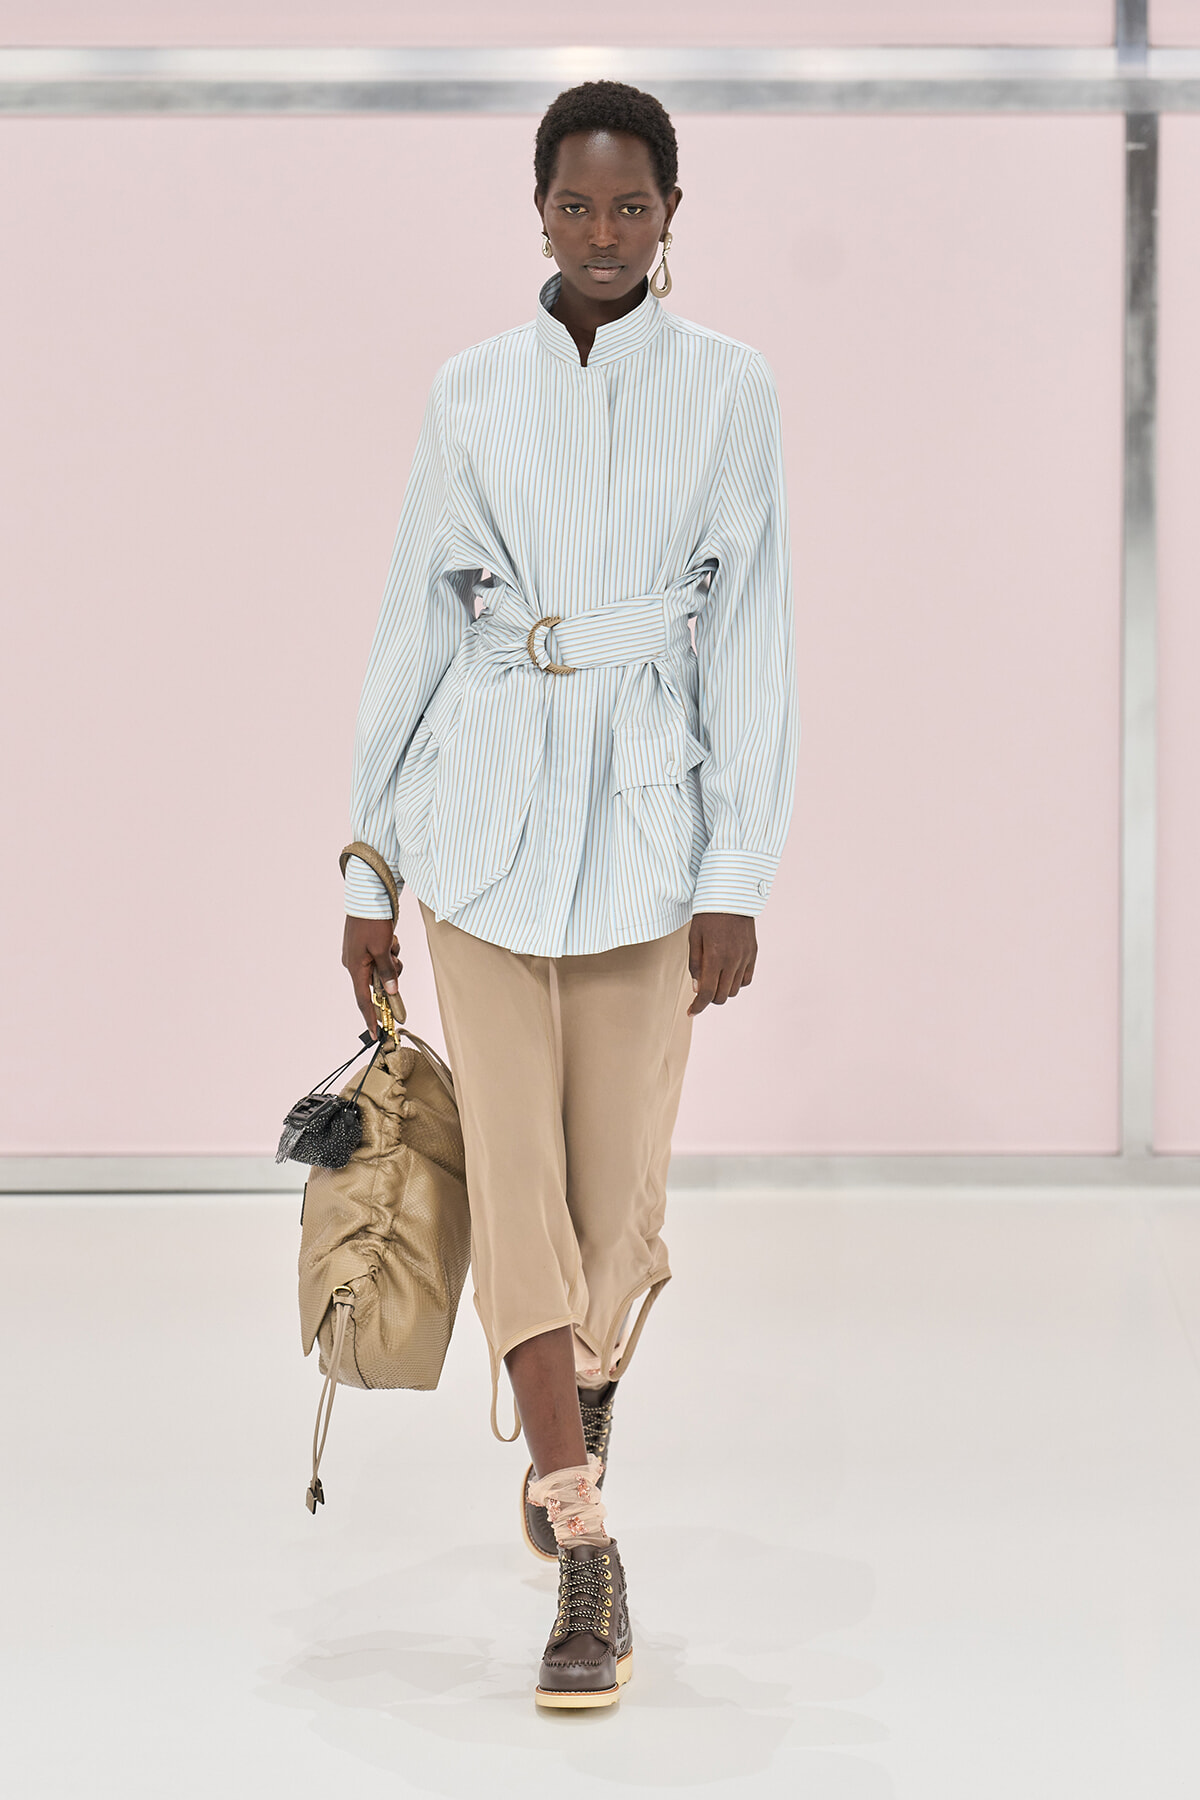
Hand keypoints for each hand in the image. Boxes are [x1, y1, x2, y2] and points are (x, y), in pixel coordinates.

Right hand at [342, 916, 402, 1038]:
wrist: (366, 896)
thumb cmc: (372, 922)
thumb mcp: (383, 949)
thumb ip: (388, 972)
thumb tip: (392, 992)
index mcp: (355, 967)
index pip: (363, 1000)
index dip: (370, 1017)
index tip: (375, 1033)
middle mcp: (354, 964)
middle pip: (376, 983)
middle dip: (390, 975)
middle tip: (395, 960)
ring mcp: (358, 955)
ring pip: (381, 969)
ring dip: (391, 961)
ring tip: (392, 943)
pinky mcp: (364, 946)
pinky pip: (380, 957)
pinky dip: (388, 951)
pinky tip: (389, 937)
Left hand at [688, 913, 756, 1015]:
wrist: (731, 897)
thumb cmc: (707, 916)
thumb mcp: (694, 939)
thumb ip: (695, 965)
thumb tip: (697, 989)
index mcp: (714, 957)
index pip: (707, 993)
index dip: (698, 1006)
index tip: (691, 1012)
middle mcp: (732, 960)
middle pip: (722, 995)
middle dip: (709, 998)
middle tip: (701, 990)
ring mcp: (745, 958)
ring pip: (734, 990)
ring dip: (722, 990)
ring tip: (714, 979)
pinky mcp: (753, 954)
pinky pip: (746, 979)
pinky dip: (736, 982)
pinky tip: (727, 974)